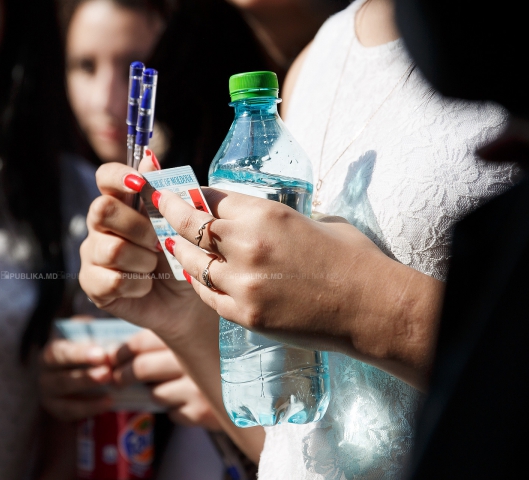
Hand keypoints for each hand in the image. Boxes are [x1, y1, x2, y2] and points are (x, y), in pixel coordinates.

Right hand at [38, 337, 113, 420]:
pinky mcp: (57, 410)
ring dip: (90, 398)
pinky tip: (108, 402)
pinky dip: (90, 408)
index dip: (80, 354)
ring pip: (65, 399)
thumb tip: (114, 352)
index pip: (61, 354)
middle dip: (87, 378)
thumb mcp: (88, 344)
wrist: (74, 368)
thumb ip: (98, 347)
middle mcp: (45, 376)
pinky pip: (72, 412)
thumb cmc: (84, 352)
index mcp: (51, 354)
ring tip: (110, 393)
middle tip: (108, 374)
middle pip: (63, 379)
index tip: (101, 355)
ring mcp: (49, 395)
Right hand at [79, 153, 215, 340]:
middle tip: (159, 243)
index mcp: (120, 202)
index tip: (138, 183)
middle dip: (139, 227)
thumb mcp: (179, 225)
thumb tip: (150, 158)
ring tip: (154, 267)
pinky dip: (138, 285)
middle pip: (102, 210)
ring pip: (113, 249)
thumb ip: (163, 193)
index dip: (118, 176)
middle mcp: (100, 226)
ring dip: (144, 261)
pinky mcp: (92, 284)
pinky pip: (113, 280)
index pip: (105, 177)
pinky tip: (145, 285)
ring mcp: (92, 255)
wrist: (185, 301)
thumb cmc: (181, 257)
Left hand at [112, 330, 221, 430]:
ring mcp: (197, 387)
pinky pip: (175, 413)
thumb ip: (171, 336)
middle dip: (123, 376)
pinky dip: (175, 409)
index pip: (141, 342)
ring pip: (155, 393)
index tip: (111, 359)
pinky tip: (185, 401)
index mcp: (187, 336)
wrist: (262, 384)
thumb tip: (122, 349)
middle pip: (142, 368)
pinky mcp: (204, 410)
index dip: (121, 352)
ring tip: (159, 388)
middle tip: (116, 379)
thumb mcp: (198, 336)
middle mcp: (191, 360)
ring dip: (153, 392)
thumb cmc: (224, 353)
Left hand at [154, 187, 442, 388]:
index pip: (210, 196)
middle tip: (159, 204)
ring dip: (181, 250)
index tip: (183, 191)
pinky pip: (207, 294)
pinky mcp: (244, 315)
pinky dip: (199, 282)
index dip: (194, 193)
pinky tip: (196, 275)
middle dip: (171, 211)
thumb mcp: (310, 220)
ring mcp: (242, 283)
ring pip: (191, 262)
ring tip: (173, 242)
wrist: (370, 306)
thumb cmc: (351, 257)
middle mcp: (246, 245)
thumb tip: (248, 214)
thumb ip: (271, 217)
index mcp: (265, 214)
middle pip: (190, 224)